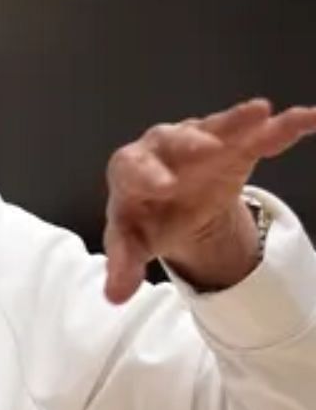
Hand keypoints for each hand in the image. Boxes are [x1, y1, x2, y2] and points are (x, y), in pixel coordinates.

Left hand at [103, 98, 315, 302]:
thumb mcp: (133, 243)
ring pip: (216, 127)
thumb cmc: (146, 219)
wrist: (173, 205)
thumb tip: (114, 297)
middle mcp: (162, 149)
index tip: (162, 187)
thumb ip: (124, 264)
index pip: (132, 168)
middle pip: (172, 139)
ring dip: (238, 121)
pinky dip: (284, 126)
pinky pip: (259, 134)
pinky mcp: (234, 146)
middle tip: (207, 148)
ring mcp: (199, 142)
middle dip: (189, 142)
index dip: (146, 175)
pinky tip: (309, 119)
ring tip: (260, 112)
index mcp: (131, 170)